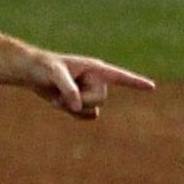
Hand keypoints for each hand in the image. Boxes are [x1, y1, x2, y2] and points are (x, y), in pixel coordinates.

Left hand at [28, 52, 155, 119]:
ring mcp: (90, 93)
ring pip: (93, 109)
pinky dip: (73, 114)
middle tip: (61, 92)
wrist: (31, 74)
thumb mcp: (54, 74)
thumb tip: (79, 106)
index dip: (136, 83)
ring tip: (57, 96)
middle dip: (81, 99)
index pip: (120, 76)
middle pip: (101, 98)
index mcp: (95, 69)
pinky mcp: (83, 103)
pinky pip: (87, 116)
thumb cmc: (43, 67)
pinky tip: (59, 103)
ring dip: (73, 108)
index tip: (151, 87)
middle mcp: (97, 81)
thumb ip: (68, 89)